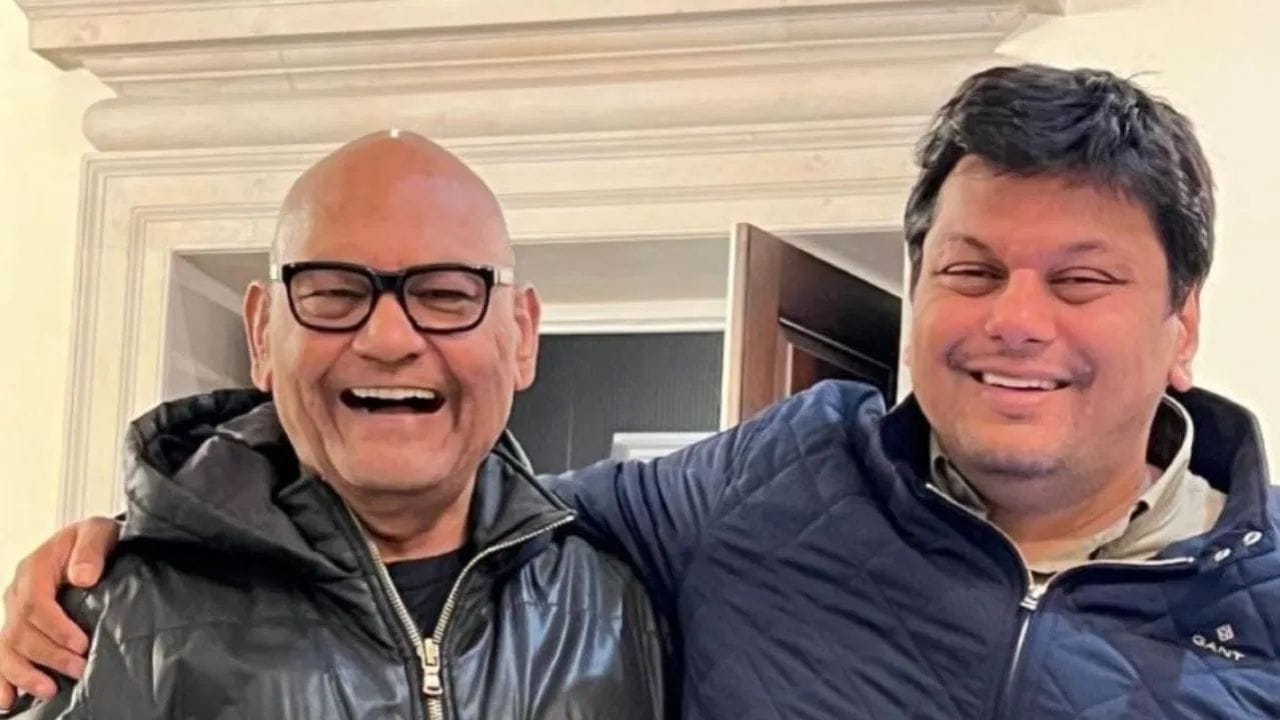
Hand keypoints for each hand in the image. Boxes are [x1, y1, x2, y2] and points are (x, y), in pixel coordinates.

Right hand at [0, 517, 119, 708]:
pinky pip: (3, 653)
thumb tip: (83, 577)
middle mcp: (20, 591)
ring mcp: (16, 611)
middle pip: (22, 630)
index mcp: (36, 567)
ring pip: (8, 647)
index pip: (36, 603)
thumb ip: (91, 550)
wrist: (94, 543)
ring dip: (25, 672)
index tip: (81, 643)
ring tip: (48, 689)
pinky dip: (4, 678)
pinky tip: (8, 699)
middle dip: (49, 655)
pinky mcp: (20, 627)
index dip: (56, 627)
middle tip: (78, 669)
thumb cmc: (96, 539)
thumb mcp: (98, 532)